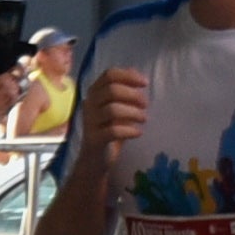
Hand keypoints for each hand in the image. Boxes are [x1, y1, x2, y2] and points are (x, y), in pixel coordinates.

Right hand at [79, 65, 147, 196]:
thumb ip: (124, 91)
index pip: (109, 75)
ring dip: (133, 113)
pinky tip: (138, 133)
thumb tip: (136, 74)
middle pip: (112, 90)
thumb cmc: (110, 130)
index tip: (145, 83)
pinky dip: (129, 130)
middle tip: (146, 105)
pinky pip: (113, 131)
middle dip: (133, 95)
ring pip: (112, 109)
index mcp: (94, 93)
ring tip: (144, 119)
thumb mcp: (118, 108)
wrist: (96, 160)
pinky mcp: (93, 140)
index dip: (128, 76)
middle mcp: (89, 104)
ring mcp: (89, 122)